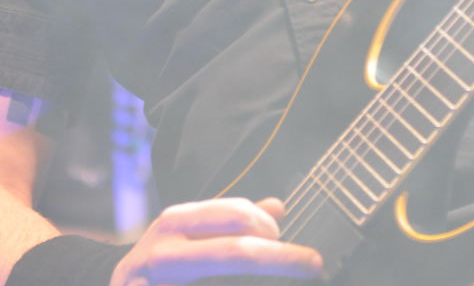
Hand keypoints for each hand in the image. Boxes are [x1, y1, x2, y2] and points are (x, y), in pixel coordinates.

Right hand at [109, 196, 322, 284]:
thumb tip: (279, 207)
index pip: (236, 216)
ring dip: (260, 277)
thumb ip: (232, 222)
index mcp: (178, 221)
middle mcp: (162, 248)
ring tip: (292, 277)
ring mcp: (148, 280)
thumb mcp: (193, 235)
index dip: (271, 232)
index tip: (299, 249)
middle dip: (281, 260)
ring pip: (220, 272)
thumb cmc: (163, 262)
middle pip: (234, 252)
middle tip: (313, 264)